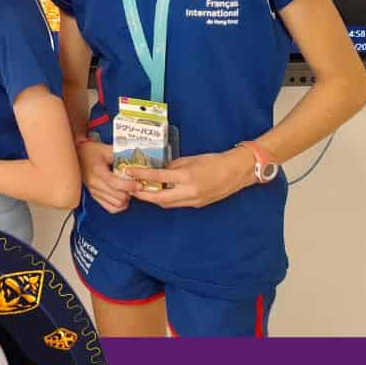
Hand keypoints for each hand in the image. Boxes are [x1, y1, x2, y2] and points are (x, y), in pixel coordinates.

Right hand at [78, 138, 137, 213]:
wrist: (78, 155)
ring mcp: (94, 191)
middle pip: (118, 196)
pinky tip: (122, 197)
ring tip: (128, 190)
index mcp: (97, 170)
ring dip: (126, 199)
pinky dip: (119, 205)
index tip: (139, 184)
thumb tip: (135, 160)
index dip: (129, 185)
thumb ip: (120, 154)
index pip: (115, 183)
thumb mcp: (106, 149)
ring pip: (116, 204)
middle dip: (130, 192)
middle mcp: (94, 183)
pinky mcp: (94, 196)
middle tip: (135, 186)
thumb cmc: (91, 151)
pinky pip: (110, 208)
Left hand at [128, 146, 253, 209]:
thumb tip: (158, 171)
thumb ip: (173, 166)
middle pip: (159, 199)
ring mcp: (193, 201)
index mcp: (187, 177)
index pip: (158, 177)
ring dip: (153, 199)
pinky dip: (166, 199)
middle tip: (130, 189)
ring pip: (167, 204)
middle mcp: (189, 192)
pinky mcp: (197, 205)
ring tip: (142, 191)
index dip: (141, 175)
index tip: (129, 172)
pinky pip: (177, 204)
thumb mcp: (190, 159)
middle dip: (142, 195)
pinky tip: (160, 193)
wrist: (236, 172)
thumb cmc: (213, 161)